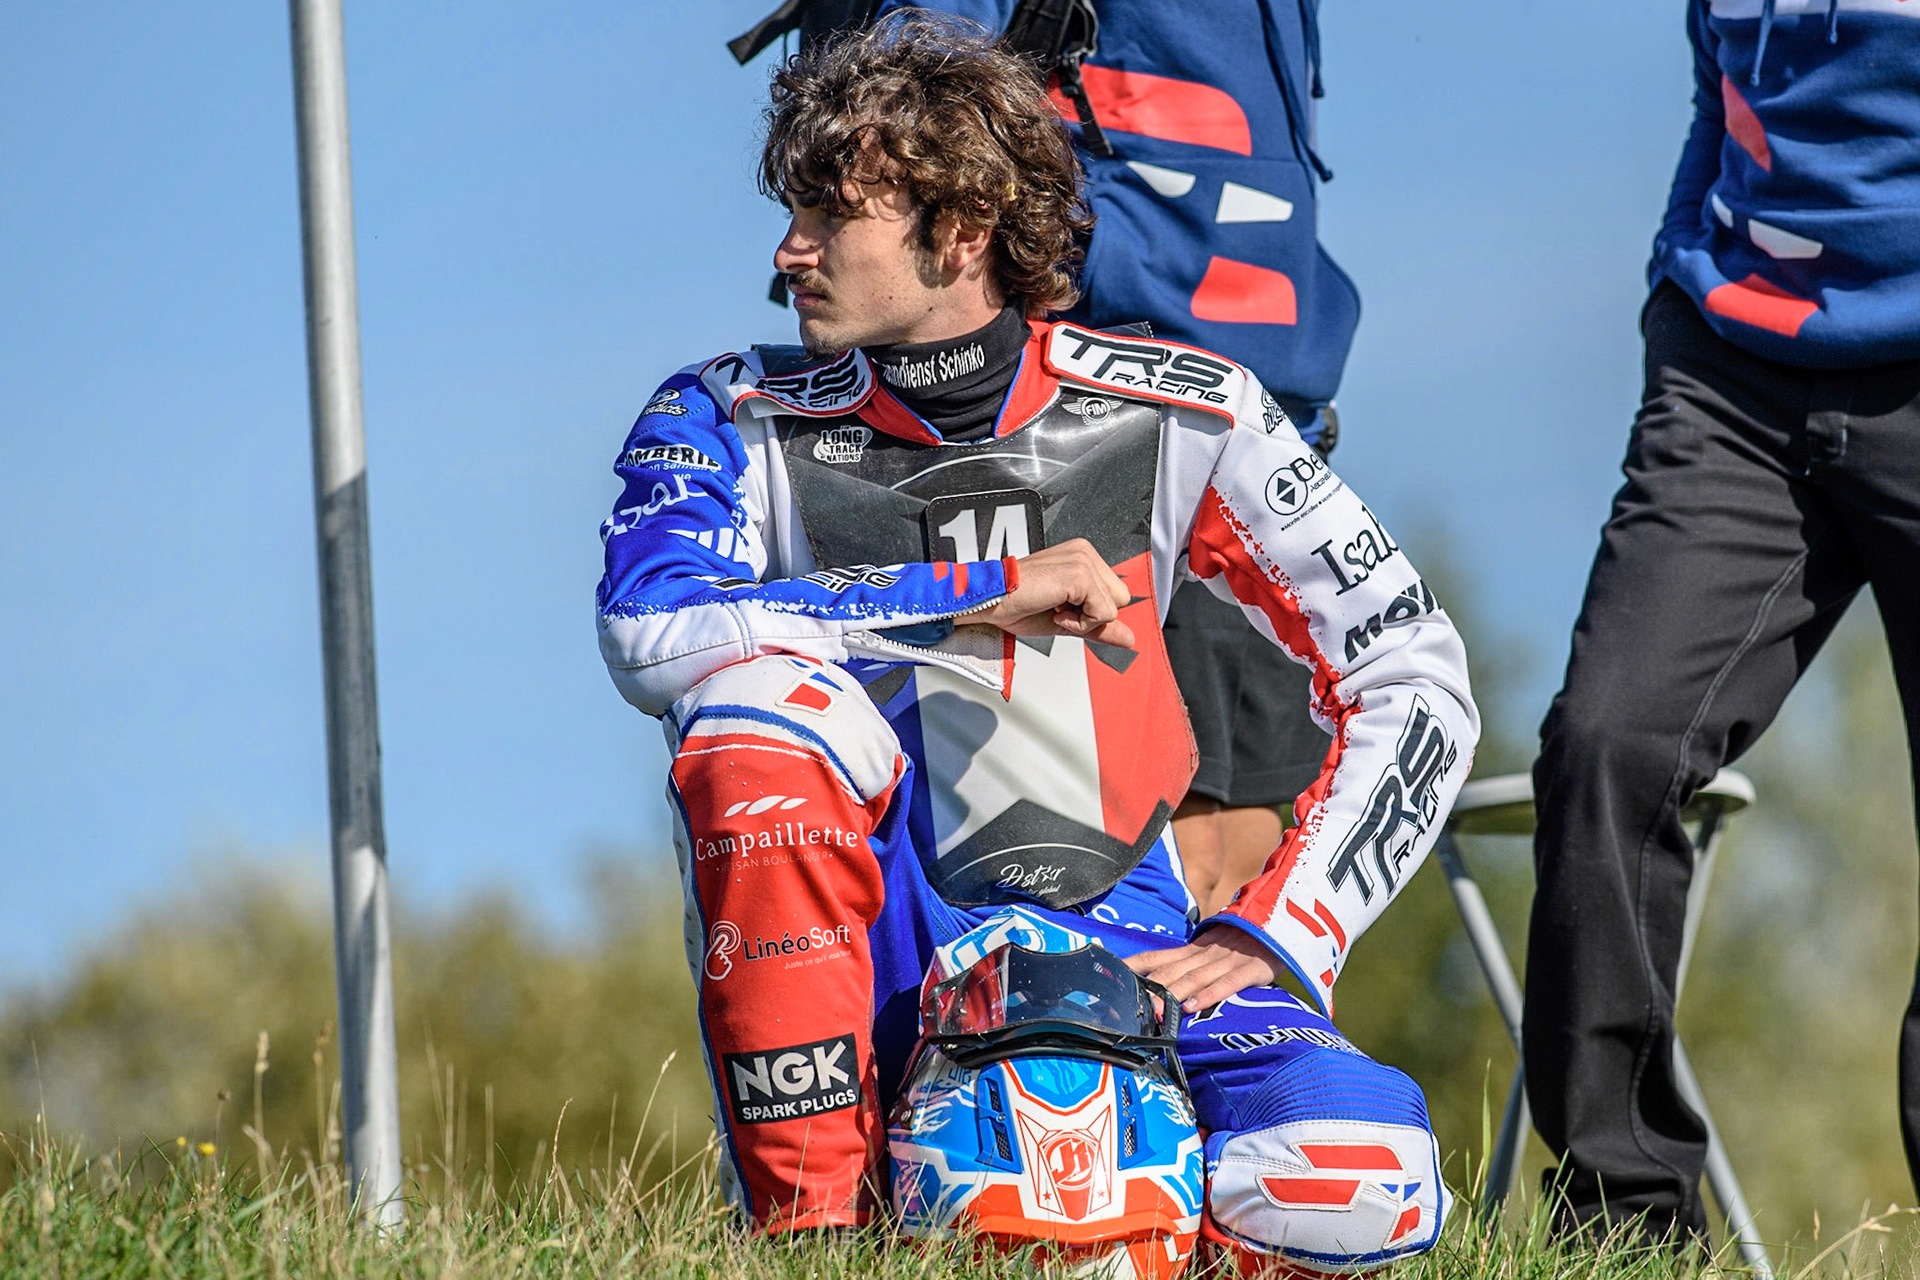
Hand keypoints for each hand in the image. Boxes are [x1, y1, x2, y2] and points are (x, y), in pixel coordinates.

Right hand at [956, 538, 1135, 649]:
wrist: (990, 602)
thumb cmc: (1017, 605)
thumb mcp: (1068, 620)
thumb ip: (1100, 626)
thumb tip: (1129, 638)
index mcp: (1082, 557)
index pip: (1115, 595)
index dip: (1091, 612)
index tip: (1061, 608)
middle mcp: (1085, 553)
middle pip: (1121, 600)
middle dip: (1092, 615)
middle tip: (1058, 609)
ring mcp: (1083, 560)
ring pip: (1113, 608)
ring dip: (1083, 619)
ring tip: (1054, 608)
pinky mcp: (1080, 574)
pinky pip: (1101, 613)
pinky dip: (1079, 622)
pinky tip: (1055, 610)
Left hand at [1125, 924, 1281, 1013]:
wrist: (1281, 924)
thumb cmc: (1241, 945)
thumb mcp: (1211, 950)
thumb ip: (1188, 966)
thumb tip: (1160, 987)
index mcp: (1193, 950)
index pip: (1155, 957)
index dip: (1132, 965)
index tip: (1108, 975)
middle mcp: (1205, 954)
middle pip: (1171, 972)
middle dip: (1150, 989)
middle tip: (1129, 1005)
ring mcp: (1227, 960)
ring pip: (1195, 978)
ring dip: (1173, 994)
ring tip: (1154, 1011)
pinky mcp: (1251, 969)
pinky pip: (1228, 983)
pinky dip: (1210, 994)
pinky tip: (1193, 1006)